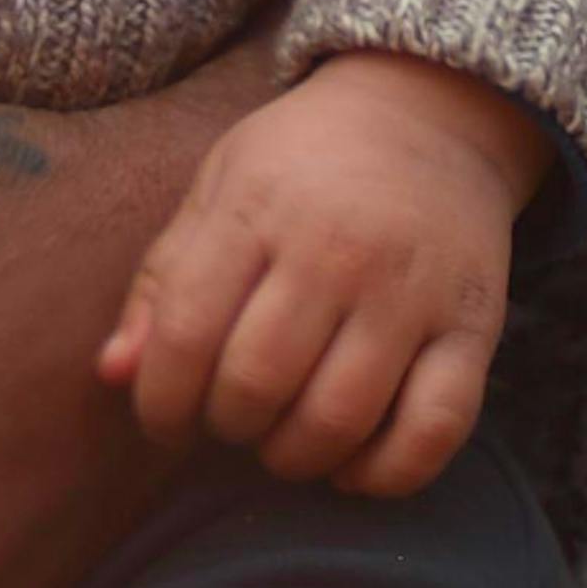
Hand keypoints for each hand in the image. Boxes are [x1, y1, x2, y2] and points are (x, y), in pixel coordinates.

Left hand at [100, 52, 551, 495]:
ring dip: (294, 457)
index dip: (160, 401)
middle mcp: (337, 248)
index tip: (164, 421)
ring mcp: (412, 291)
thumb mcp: (218, 190)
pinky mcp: (474, 327)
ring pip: (340, 417)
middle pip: (258, 383)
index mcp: (257, 207)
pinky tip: (352, 468)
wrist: (429, 113)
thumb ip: (161, 282)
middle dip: (227, 427)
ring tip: (280, 441)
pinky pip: (434, 430)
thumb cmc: (302, 165)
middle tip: (228, 422)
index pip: (186, 332)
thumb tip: (112, 374)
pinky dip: (386, 473)